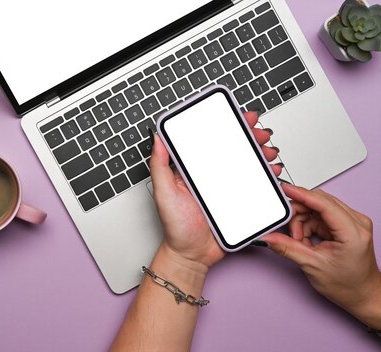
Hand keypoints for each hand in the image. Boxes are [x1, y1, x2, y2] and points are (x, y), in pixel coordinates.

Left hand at [149, 111, 281, 270]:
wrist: (191, 256)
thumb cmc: (175, 227)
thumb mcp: (163, 192)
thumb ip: (159, 165)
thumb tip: (157, 137)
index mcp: (194, 171)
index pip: (211, 141)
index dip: (227, 126)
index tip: (240, 118)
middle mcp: (211, 177)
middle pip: (234, 150)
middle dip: (251, 138)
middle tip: (260, 134)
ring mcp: (226, 189)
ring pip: (248, 165)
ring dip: (261, 154)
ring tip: (269, 152)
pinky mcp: (239, 203)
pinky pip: (256, 186)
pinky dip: (266, 177)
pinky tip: (272, 172)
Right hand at [262, 185, 380, 327]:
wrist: (362, 295)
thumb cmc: (348, 285)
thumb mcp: (312, 265)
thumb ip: (288, 248)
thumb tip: (268, 238)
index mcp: (353, 232)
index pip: (324, 204)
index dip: (302, 195)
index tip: (285, 190)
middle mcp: (357, 223)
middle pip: (319, 203)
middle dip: (299, 215)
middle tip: (291, 234)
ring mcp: (353, 222)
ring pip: (317, 208)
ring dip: (303, 222)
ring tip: (301, 242)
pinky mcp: (346, 224)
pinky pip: (320, 215)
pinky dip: (309, 225)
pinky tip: (308, 240)